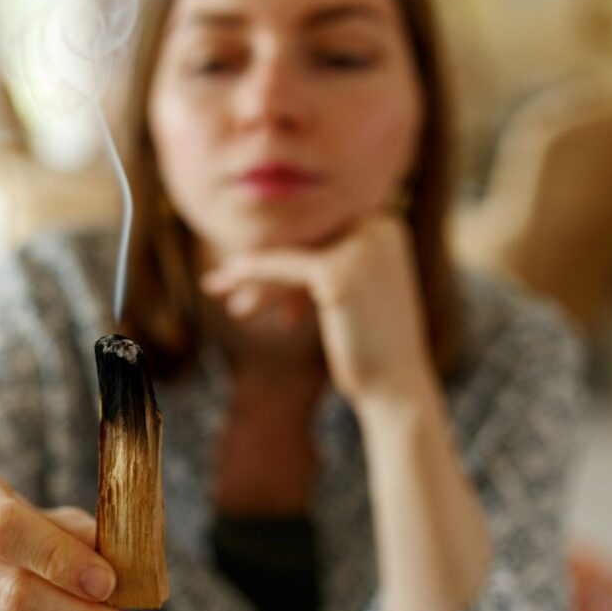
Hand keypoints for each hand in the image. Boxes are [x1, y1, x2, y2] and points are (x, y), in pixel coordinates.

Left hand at [201, 214, 431, 403]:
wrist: (396, 385)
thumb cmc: (370, 345)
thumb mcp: (348, 292)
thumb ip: (325, 262)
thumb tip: (278, 248)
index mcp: (386, 225)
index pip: (316, 233)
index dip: (278, 253)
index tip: (242, 270)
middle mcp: (379, 226)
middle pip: (301, 241)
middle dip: (260, 263)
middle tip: (218, 279)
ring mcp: (362, 247)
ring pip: (289, 255)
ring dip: (250, 275)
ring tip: (214, 288)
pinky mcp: (340, 272)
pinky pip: (284, 268)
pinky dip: (254, 275)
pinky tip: (229, 285)